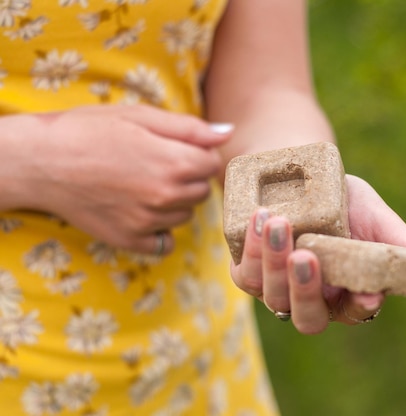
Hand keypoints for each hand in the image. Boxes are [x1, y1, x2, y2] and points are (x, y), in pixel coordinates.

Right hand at [4, 105, 231, 253]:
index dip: (198, 153)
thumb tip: (227, 134)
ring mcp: (149, 222)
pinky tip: (139, 210)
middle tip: (157, 162)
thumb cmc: (89, 130)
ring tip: (142, 183)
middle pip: (202, 191)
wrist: (39, 162)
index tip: (177, 148)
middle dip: (189, 176)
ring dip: (175, 201)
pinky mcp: (130, 240)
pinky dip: (159, 229)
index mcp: (174, 163)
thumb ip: (189, 128)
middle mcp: (166, 196)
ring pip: (185, 215)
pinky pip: (165, 242)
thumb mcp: (140, 116)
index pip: (213, 164)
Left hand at [230, 174, 405, 333]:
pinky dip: (251, 248)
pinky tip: (259, 217)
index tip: (366, 293)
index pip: (356, 312)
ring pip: (273, 296)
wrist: (296, 172)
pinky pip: (245, 274)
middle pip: (308, 318)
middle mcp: (312, 297)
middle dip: (306, 290)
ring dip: (274, 263)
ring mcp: (277, 287)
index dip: (361, 307)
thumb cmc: (341, 197)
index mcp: (347, 292)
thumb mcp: (375, 216)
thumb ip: (404, 246)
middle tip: (307, 257)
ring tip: (277, 221)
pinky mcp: (248, 272)